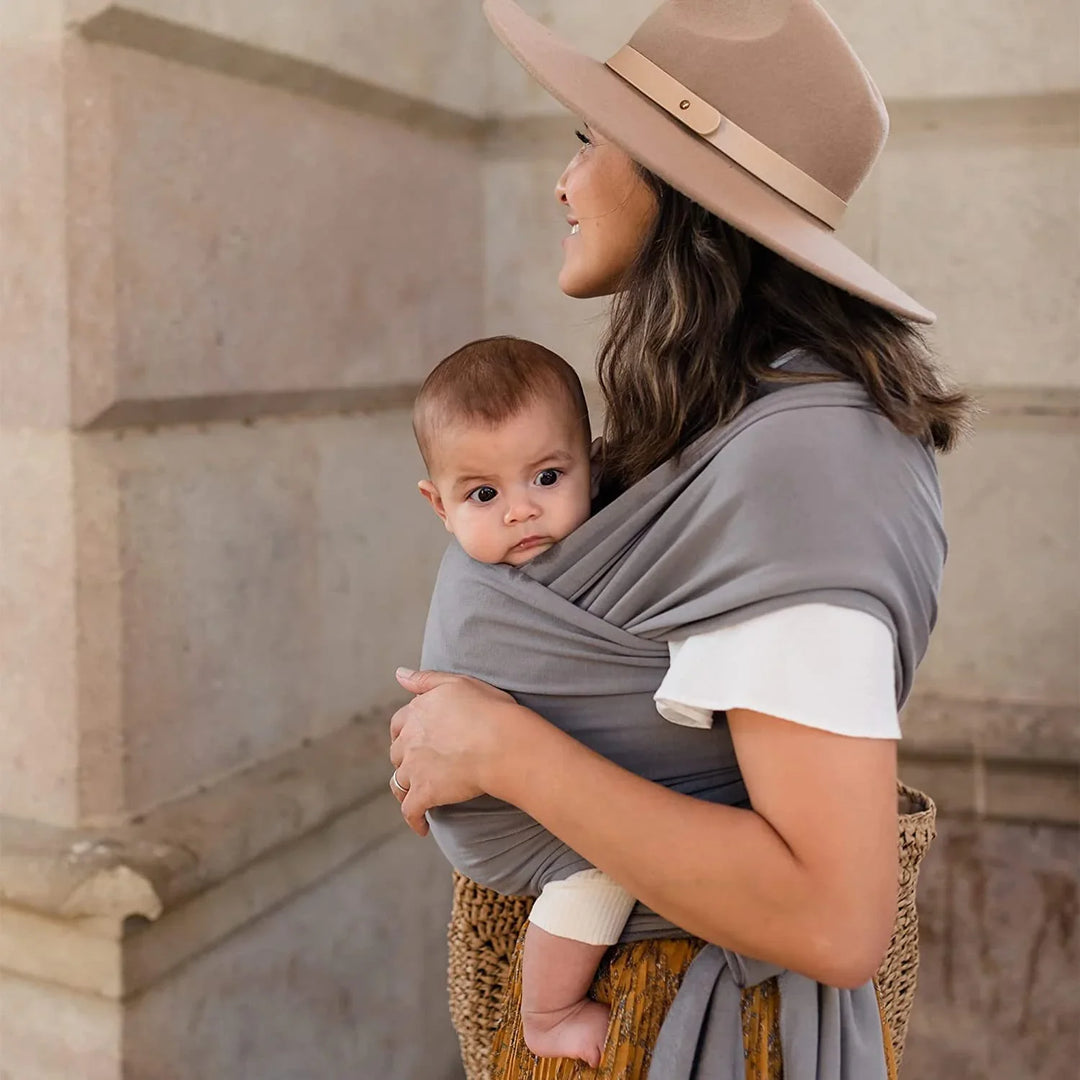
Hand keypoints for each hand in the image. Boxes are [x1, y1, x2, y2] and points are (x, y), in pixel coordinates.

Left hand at [388, 667, 524, 835]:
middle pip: (397, 754)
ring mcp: (414, 768)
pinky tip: (422, 827)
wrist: (503, 744)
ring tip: (420, 796)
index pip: (398, 724)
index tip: (414, 740)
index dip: (404, 732)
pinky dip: (414, 820)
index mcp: (417, 712)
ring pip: (400, 782)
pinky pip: (411, 812)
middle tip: (422, 767)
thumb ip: (425, 680)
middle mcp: (409, 740)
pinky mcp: (425, 793)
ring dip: (407, 789)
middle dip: (406, 760)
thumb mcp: (457, 683)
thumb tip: (398, 673)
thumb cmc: (489, 710)